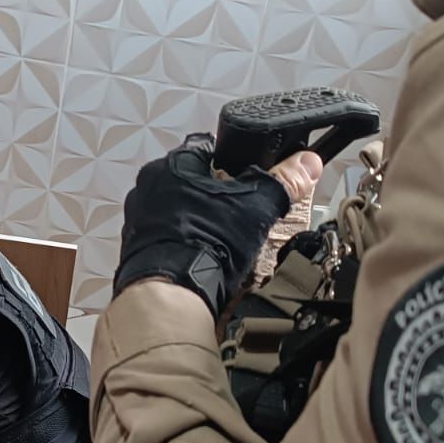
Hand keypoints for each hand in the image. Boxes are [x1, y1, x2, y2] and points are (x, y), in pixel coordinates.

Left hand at [114, 136, 323, 316]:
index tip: (248, 183)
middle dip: (216, 198)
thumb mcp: (257, 207)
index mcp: (173, 164)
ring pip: (179, 212)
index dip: (235, 166)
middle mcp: (148, 186)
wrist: (171, 292)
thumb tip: (307, 163)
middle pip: (193, 183)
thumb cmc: (206, 243)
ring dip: (199, 222)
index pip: (209, 150)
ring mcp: (138, 218)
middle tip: (238, 217)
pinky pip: (166, 238)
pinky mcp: (136, 247)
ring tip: (223, 241)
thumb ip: (284, 181)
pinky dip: (183, 245)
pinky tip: (202, 258)